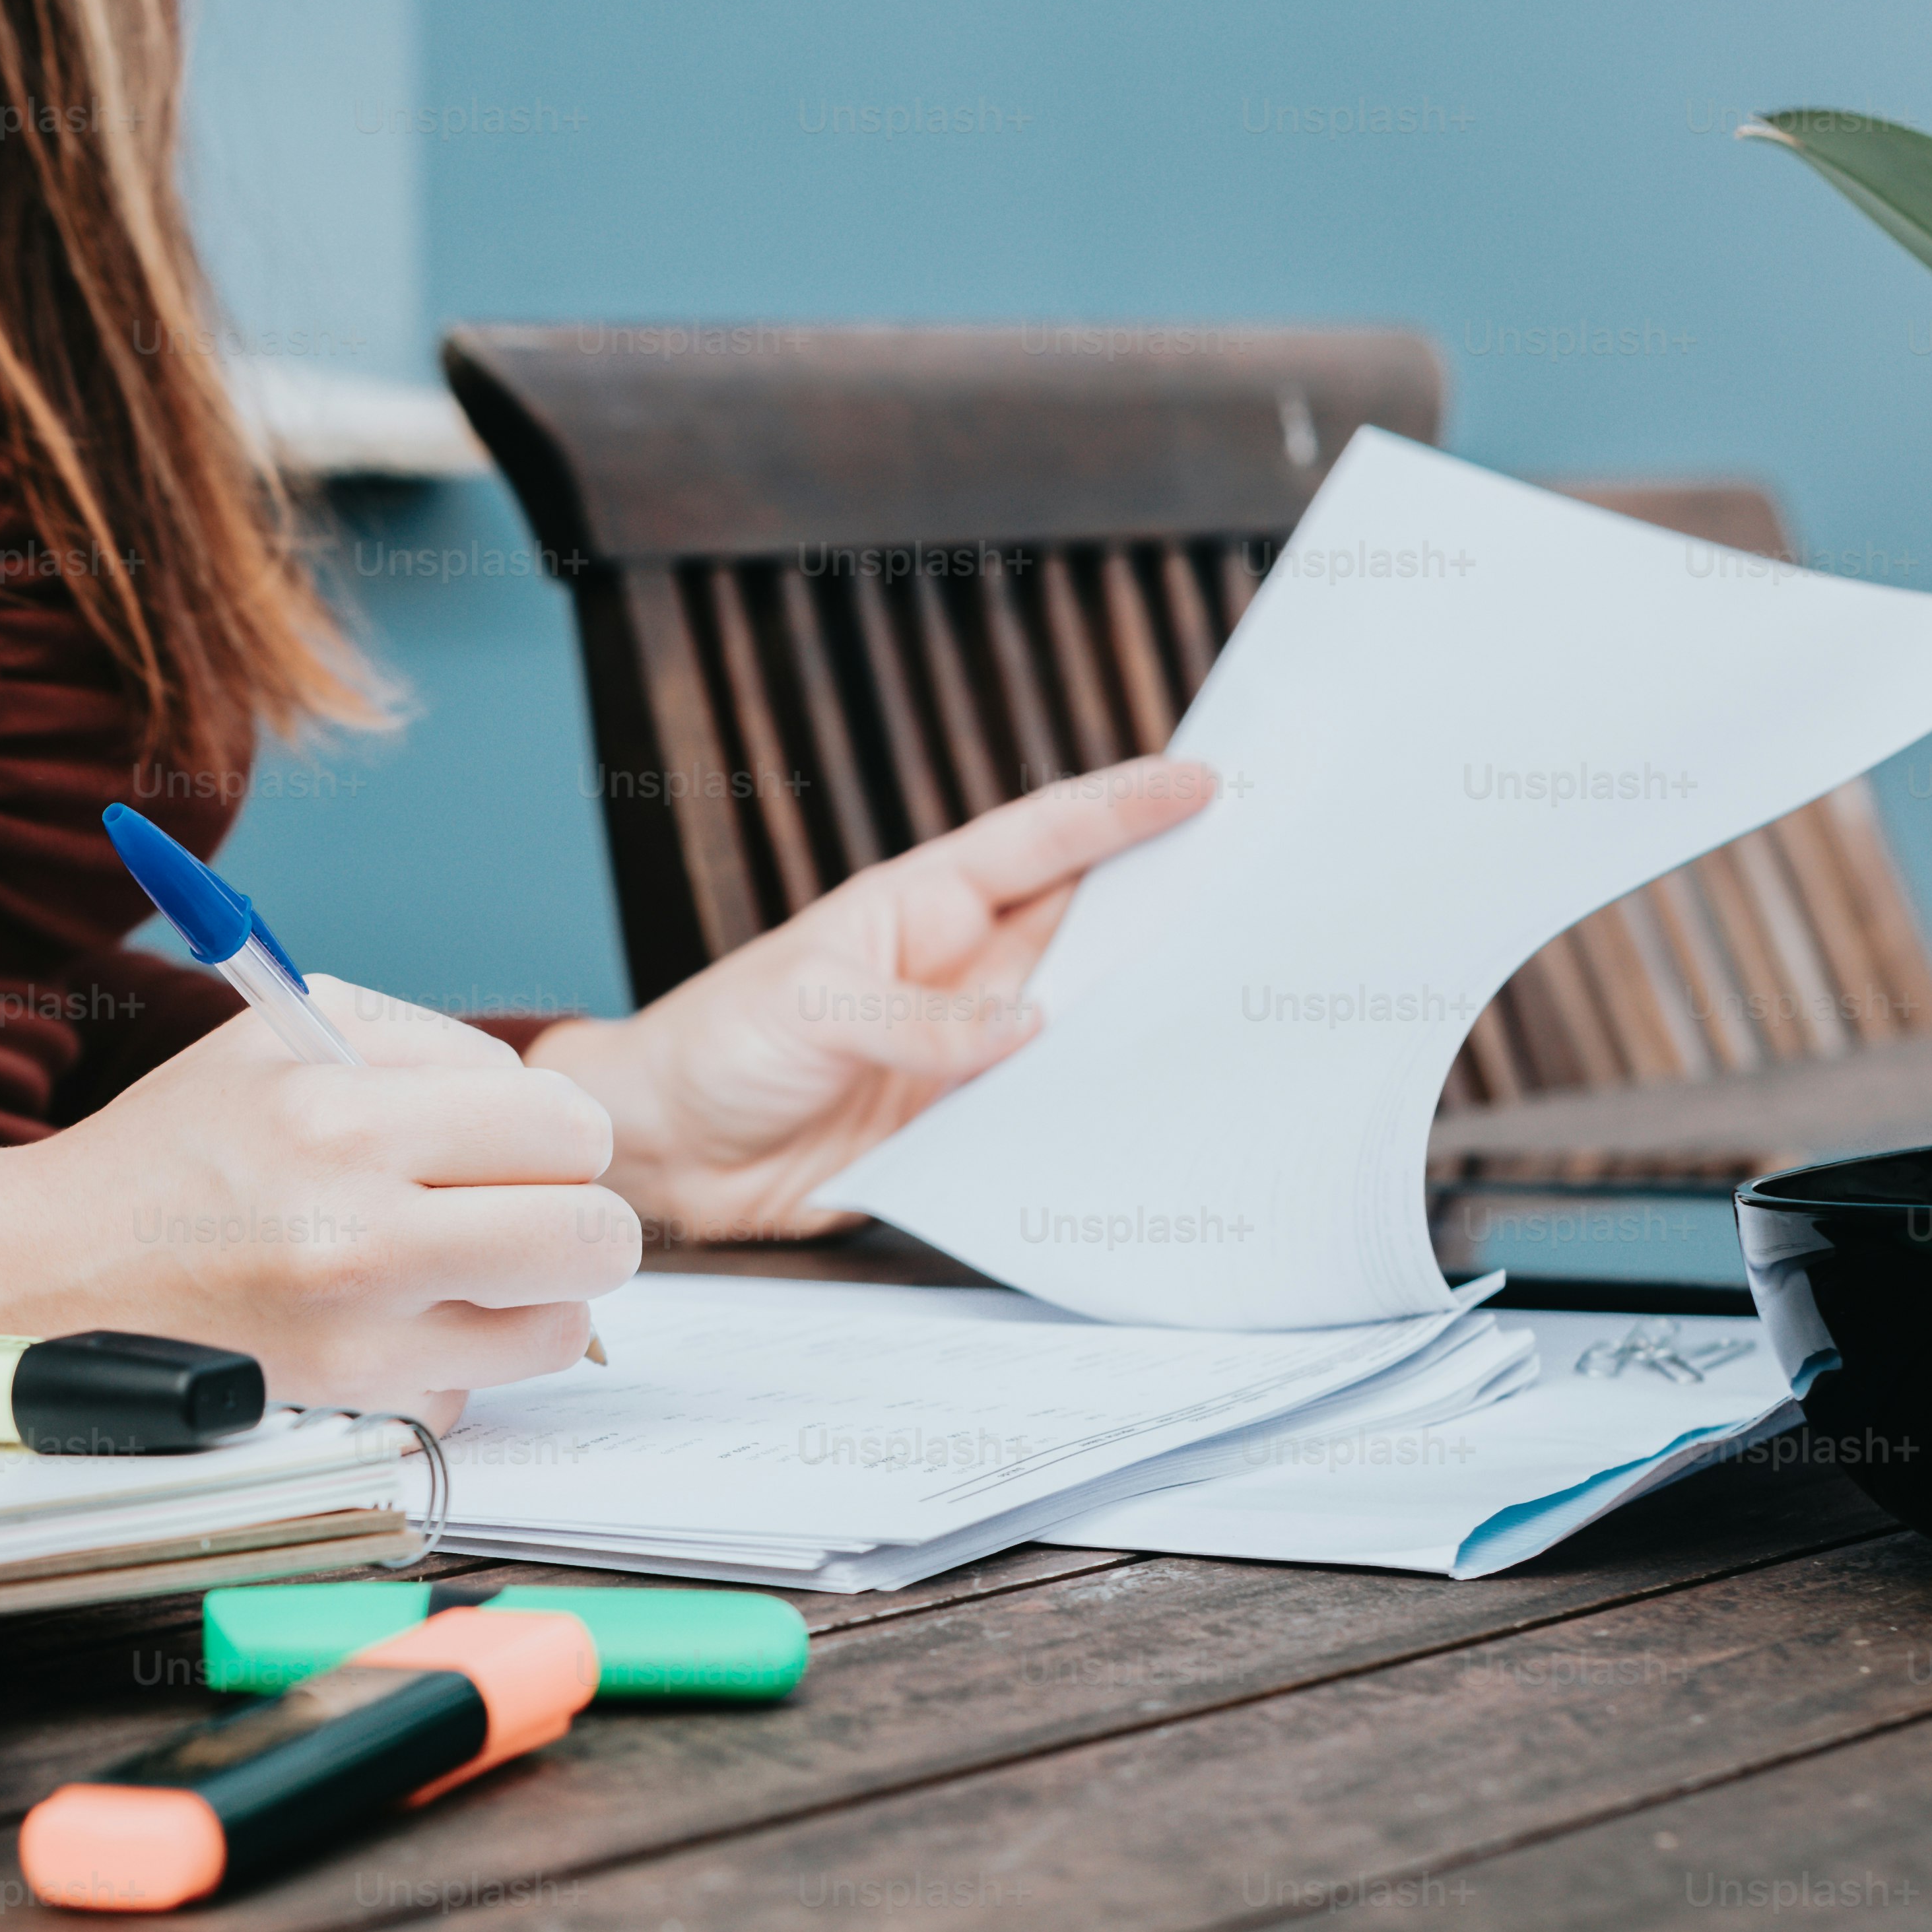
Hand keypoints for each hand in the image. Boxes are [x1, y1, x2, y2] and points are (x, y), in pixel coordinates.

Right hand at [0, 978, 636, 1427]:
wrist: (58, 1271)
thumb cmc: (182, 1147)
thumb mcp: (288, 1039)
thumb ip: (430, 1049)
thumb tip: (548, 1109)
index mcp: (344, 1117)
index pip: (569, 1128)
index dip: (561, 1134)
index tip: (524, 1143)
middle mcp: (358, 1237)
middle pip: (594, 1238)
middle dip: (576, 1219)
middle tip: (525, 1210)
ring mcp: (359, 1340)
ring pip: (557, 1330)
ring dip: (529, 1298)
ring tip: (459, 1266)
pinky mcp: (350, 1410)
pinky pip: (476, 1388)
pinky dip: (451, 1358)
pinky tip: (385, 1319)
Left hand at [529, 756, 1216, 1240]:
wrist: (664, 1151)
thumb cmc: (715, 1048)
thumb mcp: (809, 1010)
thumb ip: (917, 1022)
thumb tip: (1029, 1031)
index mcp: (925, 909)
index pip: (1041, 842)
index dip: (1123, 809)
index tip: (1203, 780)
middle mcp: (964, 972)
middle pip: (1089, 926)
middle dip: (1170, 900)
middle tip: (1268, 880)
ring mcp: (970, 1048)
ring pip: (1085, 1019)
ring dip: (1147, 1012)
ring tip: (1240, 999)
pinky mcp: (964, 1123)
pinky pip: (1049, 1109)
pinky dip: (1099, 1108)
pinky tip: (1156, 1110)